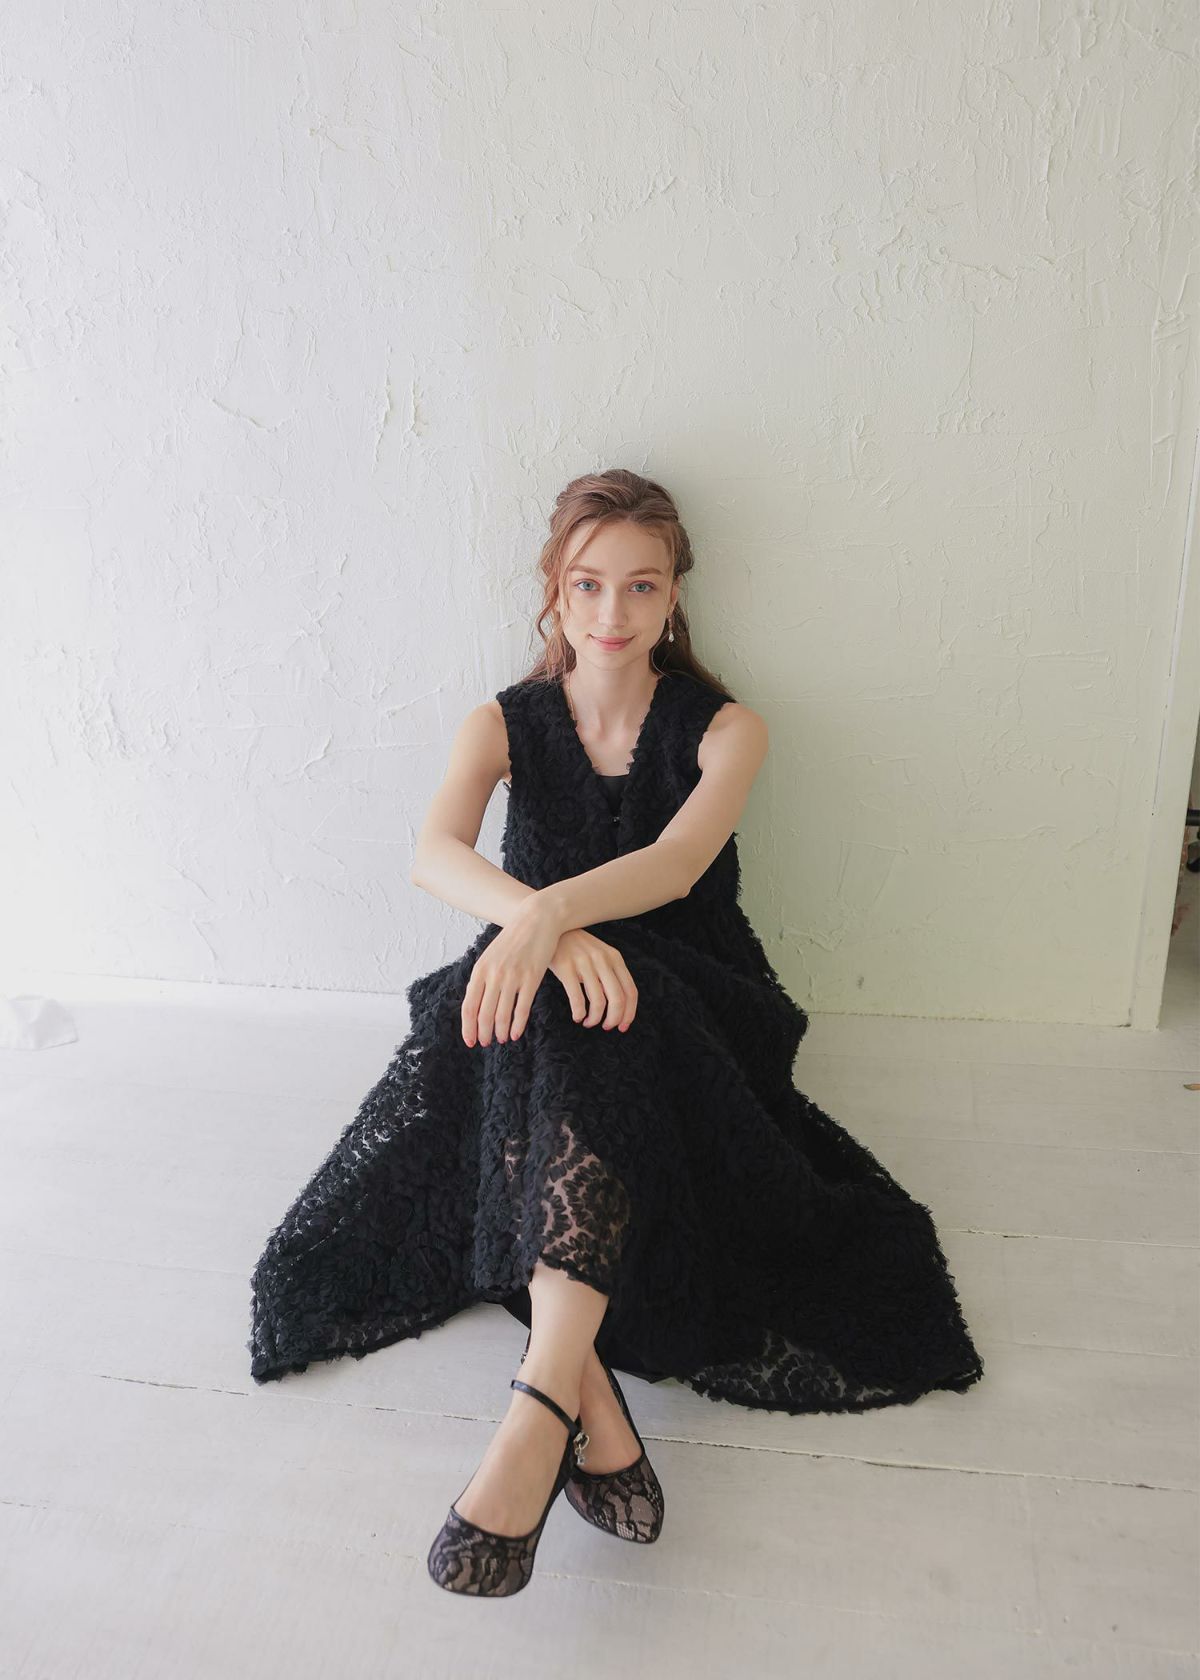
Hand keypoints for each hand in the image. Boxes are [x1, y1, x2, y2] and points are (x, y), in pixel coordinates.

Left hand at [461, 899, 561, 1046]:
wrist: (536, 919)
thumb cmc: (513, 939)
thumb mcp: (491, 955)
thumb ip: (483, 977)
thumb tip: (477, 1002)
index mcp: (480, 970)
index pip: (469, 1006)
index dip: (468, 1028)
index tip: (470, 1041)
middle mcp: (493, 975)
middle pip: (484, 1014)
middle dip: (484, 1033)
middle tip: (486, 1043)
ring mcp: (512, 977)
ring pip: (502, 1014)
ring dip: (501, 1031)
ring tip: (502, 1039)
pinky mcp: (531, 978)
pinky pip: (522, 1008)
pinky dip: (518, 1025)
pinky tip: (517, 1034)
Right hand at [548, 929, 638, 1034]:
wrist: (551, 927)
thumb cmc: (576, 947)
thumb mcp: (599, 956)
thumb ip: (610, 975)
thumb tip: (618, 1007)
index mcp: (615, 958)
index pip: (630, 991)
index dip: (629, 1013)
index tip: (622, 1027)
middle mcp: (603, 960)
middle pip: (618, 999)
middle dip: (614, 1019)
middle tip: (606, 1027)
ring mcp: (584, 963)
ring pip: (598, 1002)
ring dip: (595, 1019)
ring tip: (588, 1022)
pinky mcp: (566, 968)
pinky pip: (577, 999)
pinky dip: (579, 1013)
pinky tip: (577, 1016)